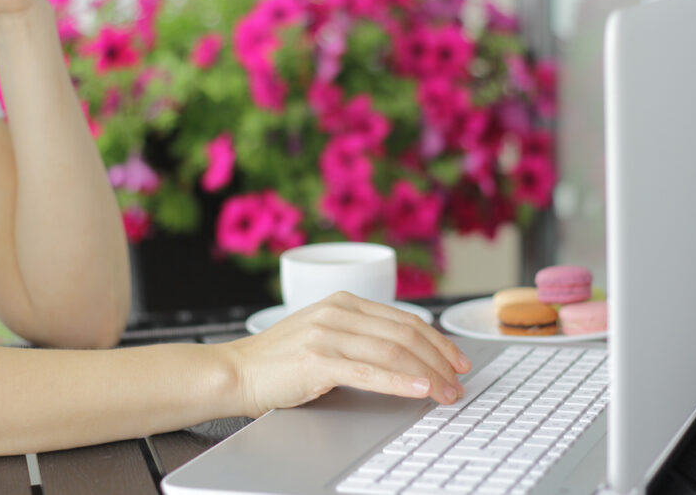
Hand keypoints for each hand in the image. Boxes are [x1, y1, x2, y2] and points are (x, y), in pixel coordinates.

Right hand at [226, 291, 471, 417]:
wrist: (236, 371)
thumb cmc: (279, 360)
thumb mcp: (323, 334)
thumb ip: (359, 337)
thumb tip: (407, 356)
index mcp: (343, 302)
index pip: (404, 319)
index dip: (437, 341)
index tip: (457, 359)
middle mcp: (338, 312)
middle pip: (405, 335)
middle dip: (440, 359)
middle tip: (459, 380)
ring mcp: (328, 334)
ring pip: (394, 353)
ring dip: (429, 375)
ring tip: (447, 393)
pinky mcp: (318, 360)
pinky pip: (370, 372)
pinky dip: (401, 382)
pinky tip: (420, 390)